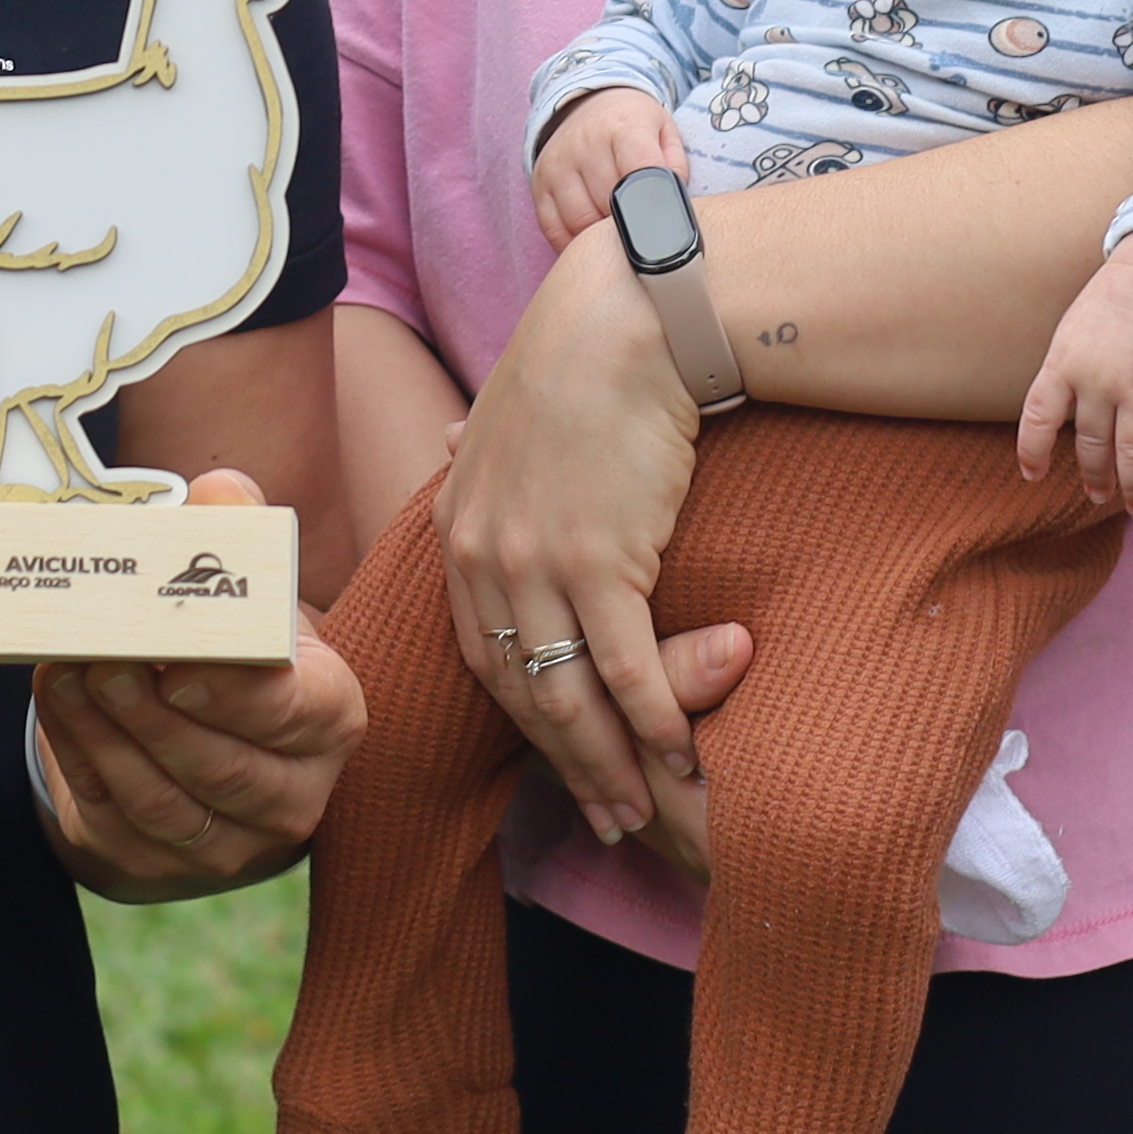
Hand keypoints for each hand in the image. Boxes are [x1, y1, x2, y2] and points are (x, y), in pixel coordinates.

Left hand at [32, 475, 371, 900]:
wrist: (217, 736)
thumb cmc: (239, 655)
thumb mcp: (253, 592)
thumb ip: (238, 532)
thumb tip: (218, 491)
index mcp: (331, 718)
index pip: (296, 711)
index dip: (237, 693)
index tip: (180, 664)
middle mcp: (294, 793)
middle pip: (220, 765)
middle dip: (152, 713)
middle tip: (103, 657)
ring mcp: (231, 843)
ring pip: (163, 800)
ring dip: (106, 734)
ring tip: (66, 672)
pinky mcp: (163, 865)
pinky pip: (116, 817)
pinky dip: (81, 757)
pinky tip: (59, 703)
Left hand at [438, 226, 726, 844]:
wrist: (629, 314)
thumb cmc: (582, 355)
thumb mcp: (501, 408)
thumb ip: (477, 451)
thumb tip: (451, 441)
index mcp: (458, 530)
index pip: (483, 656)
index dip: (525, 722)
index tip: (563, 764)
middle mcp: (484, 557)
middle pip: (522, 695)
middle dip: (568, 765)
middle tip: (611, 818)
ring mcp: (536, 564)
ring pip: (571, 696)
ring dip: (611, 763)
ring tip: (647, 808)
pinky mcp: (598, 560)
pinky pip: (626, 668)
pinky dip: (654, 721)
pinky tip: (681, 753)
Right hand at [528, 87, 680, 251]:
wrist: (590, 103)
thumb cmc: (633, 125)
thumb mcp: (664, 131)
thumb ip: (675, 166)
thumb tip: (673, 205)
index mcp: (625, 127)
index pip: (639, 174)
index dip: (652, 204)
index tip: (661, 223)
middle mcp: (586, 144)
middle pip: (610, 204)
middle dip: (630, 224)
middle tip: (644, 230)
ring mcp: (559, 164)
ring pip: (581, 221)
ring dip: (601, 236)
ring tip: (617, 232)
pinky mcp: (540, 183)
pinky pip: (553, 228)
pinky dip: (572, 242)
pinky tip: (589, 238)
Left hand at [1014, 231, 1132, 514]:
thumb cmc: (1111, 307)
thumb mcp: (1071, 334)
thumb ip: (1063, 379)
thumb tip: (1058, 430)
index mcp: (1065, 364)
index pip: (1038, 418)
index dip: (1033, 452)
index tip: (1034, 475)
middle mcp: (1101, 381)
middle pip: (1093, 446)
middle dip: (1096, 477)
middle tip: (1097, 494)